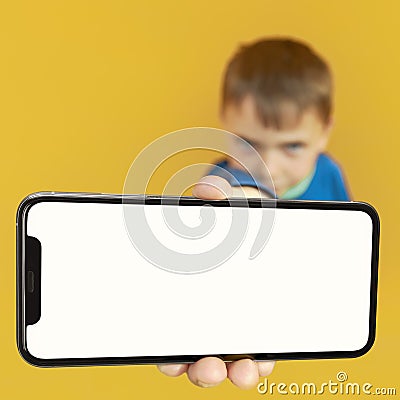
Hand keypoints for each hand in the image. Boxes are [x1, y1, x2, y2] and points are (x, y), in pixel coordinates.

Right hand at [157, 175, 275, 388]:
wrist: (268, 226)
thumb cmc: (238, 219)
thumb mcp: (229, 204)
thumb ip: (217, 193)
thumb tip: (205, 189)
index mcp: (188, 291)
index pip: (168, 330)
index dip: (167, 352)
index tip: (171, 361)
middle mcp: (207, 314)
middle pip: (196, 354)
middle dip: (202, 369)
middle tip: (210, 368)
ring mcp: (234, 322)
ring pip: (228, 360)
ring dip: (234, 373)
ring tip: (244, 370)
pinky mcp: (260, 325)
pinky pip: (258, 353)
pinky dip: (259, 361)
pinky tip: (264, 359)